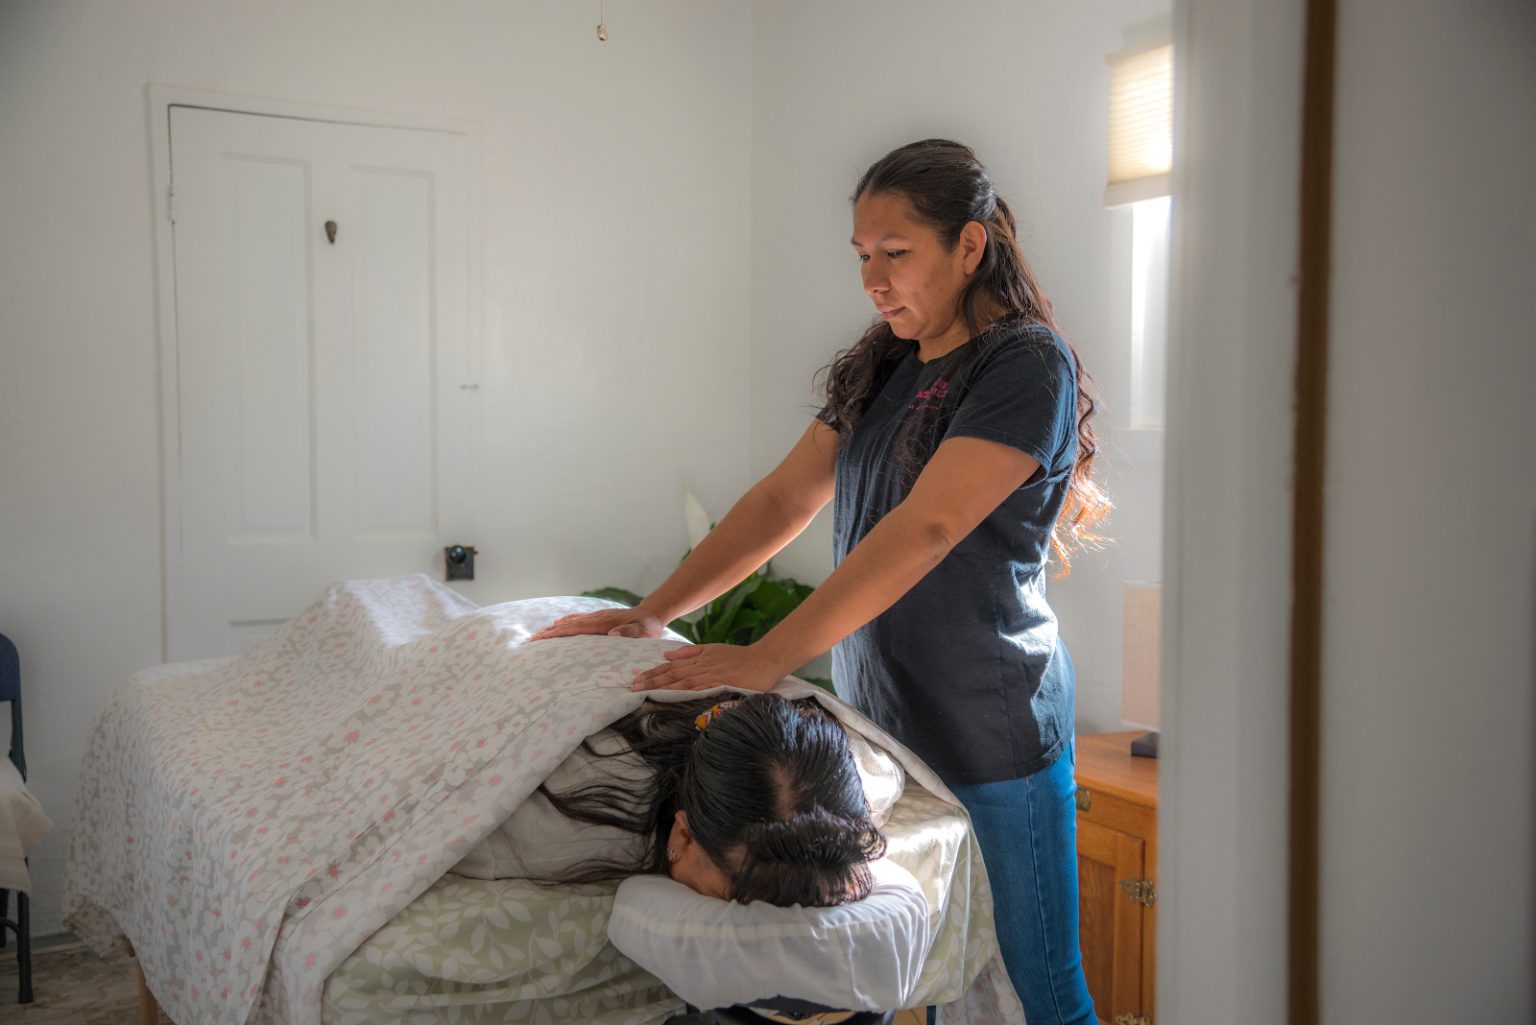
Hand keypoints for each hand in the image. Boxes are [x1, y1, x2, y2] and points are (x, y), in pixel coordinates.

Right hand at [530, 607, 666, 640]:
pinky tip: (557, 625)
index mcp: (605, 622)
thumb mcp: (645, 632)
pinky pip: (578, 619)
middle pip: (569, 624)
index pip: (577, 627)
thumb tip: (612, 634)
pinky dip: (566, 622)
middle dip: (550, 631)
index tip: (544, 637)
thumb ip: (630, 633)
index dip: (560, 632)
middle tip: (532, 639)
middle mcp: (598, 617)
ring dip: (554, 628)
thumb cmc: (649, 627)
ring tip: (539, 634)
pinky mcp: (599, 618)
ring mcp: (597, 616)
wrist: (652, 614)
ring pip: (571, 621)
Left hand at [630, 643, 787, 692]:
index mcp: (699, 659)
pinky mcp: (723, 684)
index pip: (672, 667)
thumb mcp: (712, 649)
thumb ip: (690, 653)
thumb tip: (666, 655)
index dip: (653, 673)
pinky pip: (701, 689)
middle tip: (633, 687)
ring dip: (664, 687)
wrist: (764, 660)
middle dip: (652, 680)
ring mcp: (713, 676)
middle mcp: (703, 666)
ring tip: (646, 692)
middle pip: (674, 674)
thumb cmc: (739, 656)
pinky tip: (674, 696)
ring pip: (684, 682)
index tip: (636, 679)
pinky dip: (686, 693)